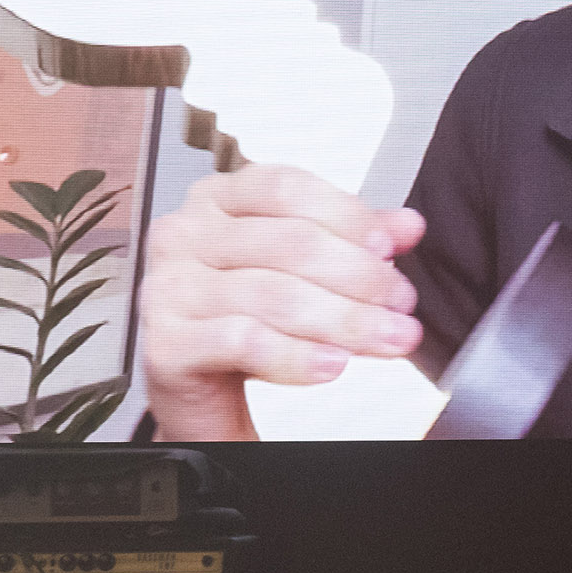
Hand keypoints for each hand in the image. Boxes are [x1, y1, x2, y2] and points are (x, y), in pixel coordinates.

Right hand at [139, 163, 425, 440]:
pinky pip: (242, 342)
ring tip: (388, 339)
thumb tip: (408, 225)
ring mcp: (167, 288)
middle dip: (361, 279)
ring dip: (345, 321)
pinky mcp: (164, 343)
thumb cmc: (247, 311)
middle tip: (402, 308)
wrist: (199, 384)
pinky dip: (296, 356)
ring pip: (274, 296)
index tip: (390, 249)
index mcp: (217, 197)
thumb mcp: (304, 267)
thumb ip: (353, 240)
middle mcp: (184, 233)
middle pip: (291, 244)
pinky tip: (334, 365)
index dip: (347, 216)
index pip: (287, 188)